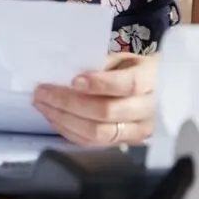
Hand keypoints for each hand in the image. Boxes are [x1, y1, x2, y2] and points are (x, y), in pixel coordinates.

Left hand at [33, 52, 158, 145]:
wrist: (156, 86)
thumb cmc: (133, 66)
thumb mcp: (123, 55)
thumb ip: (102, 61)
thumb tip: (69, 69)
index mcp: (149, 80)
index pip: (127, 85)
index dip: (100, 84)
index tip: (74, 80)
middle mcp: (147, 109)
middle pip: (106, 112)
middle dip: (69, 103)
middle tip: (43, 91)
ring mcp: (137, 131)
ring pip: (98, 132)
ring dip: (64, 119)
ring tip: (42, 104)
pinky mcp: (124, 143)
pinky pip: (93, 143)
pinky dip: (69, 131)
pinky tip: (53, 117)